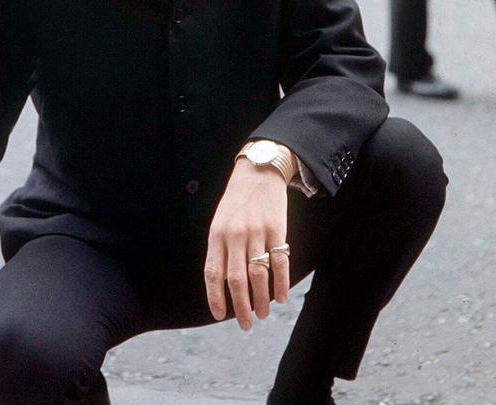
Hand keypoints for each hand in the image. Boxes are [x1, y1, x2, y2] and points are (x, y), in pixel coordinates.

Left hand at [204, 159, 289, 330]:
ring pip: (259, 274)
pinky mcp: (277, 229)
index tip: (220, 316)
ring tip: (263, 313)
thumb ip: (220, 249)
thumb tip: (223, 285)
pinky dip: (281, 283)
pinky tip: (281, 296)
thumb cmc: (237, 201)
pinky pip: (279, 262)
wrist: (258, 171)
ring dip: (262, 299)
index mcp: (217, 234)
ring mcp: (257, 232)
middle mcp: (235, 235)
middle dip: (241, 307)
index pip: (213, 272)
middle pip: (237, 280)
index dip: (216, 297)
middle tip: (246, 324)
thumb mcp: (220, 221)